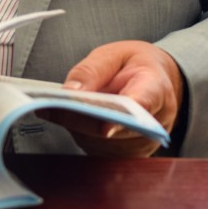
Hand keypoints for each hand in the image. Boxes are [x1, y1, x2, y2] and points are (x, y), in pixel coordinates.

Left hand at [49, 41, 184, 156]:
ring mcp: (141, 143)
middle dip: (81, 118)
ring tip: (58, 107)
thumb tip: (70, 91)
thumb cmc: (135, 65)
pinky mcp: (126, 155)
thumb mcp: (114, 54)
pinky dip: (81, 133)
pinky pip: (97, 149)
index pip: (143, 105)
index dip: (122, 118)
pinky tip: (70, 117)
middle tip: (51, 106)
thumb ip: (92, 70)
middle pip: (113, 129)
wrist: (154, 80)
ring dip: (77, 126)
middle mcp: (153, 123)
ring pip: (100, 143)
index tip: (103, 126)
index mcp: (156, 89)